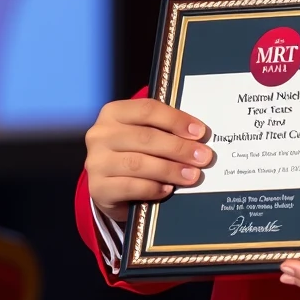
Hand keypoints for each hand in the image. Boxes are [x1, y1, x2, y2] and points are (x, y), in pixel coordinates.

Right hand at [84, 98, 210, 222]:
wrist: (109, 184)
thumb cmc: (135, 150)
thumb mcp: (145, 133)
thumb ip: (164, 129)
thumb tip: (199, 136)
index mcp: (113, 112)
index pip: (148, 110)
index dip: (176, 120)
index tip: (201, 132)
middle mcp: (100, 134)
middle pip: (146, 138)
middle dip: (179, 148)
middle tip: (204, 157)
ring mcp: (95, 162)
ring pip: (138, 163)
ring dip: (170, 170)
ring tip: (193, 175)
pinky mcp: (97, 188)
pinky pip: (130, 187)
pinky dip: (152, 188)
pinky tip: (168, 189)